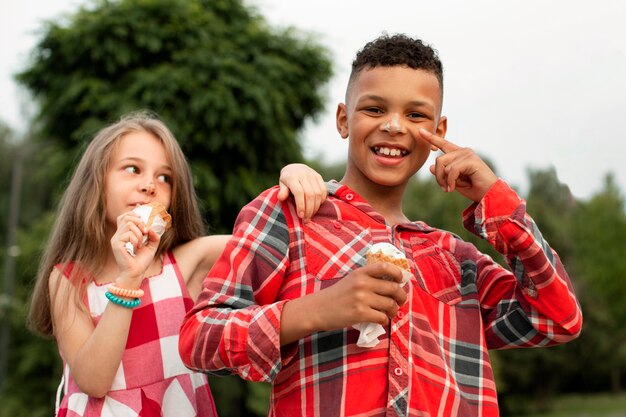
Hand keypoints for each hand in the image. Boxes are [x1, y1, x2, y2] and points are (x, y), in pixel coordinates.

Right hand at [110, 211, 160, 285]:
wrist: (136, 273)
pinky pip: (128, 234)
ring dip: (139, 233)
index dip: (133, 213)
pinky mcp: (116, 244)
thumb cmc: (141, 260)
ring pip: (129, 224)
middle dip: (140, 222)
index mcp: (125, 233)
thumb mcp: (152, 245)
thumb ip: (153, 235)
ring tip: (140, 243)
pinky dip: (136, 239)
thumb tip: (151, 228)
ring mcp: (116, 239)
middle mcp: (119, 234)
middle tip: (146, 232)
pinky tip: (136, 247)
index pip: (124, 217)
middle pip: (127, 217)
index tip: (142, 215)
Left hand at [277, 163, 326, 221]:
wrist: (296, 168)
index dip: (301, 205)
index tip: (300, 216)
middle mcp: (304, 175)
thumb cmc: (287, 180)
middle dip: (309, 209)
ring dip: (315, 207)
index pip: (299, 192)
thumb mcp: (282, 184)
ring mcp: (313, 175)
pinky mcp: (319, 177)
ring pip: (318, 194)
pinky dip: (321, 201)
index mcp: (292, 177)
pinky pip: (323, 191)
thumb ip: (282, 191)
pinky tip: (316, 207)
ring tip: (311, 215)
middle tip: (306, 219)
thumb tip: (280, 198)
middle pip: (310, 195)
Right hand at [280, 262, 406, 344]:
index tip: (401, 280)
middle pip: (393, 288)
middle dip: (401, 297)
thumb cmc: (336, 295)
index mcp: (361, 273)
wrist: (317, 309)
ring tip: (390, 313)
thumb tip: (393, 284)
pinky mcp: (360, 314)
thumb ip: (368, 279)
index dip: (398, 273)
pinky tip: (380, 320)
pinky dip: (385, 320)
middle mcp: (362, 283)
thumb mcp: (351, 280)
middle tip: (400, 302)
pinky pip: (382, 317)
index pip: (385, 267)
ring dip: (394, 311)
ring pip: (390, 305)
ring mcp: (362, 299)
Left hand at [419, 129, 497, 201]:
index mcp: (459, 155)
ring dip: (444, 180)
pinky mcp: (471, 161)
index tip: (420, 132)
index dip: (431, 138)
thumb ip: (444, 173)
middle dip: (438, 176)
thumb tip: (431, 167)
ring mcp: (468, 154)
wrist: (489, 195)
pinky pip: (452, 171)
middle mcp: (463, 151)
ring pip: (444, 166)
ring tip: (450, 188)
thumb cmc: (474, 188)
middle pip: (439, 160)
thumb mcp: (454, 181)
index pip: (443, 144)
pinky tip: (453, 188)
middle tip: (444, 188)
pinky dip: (450, 181)